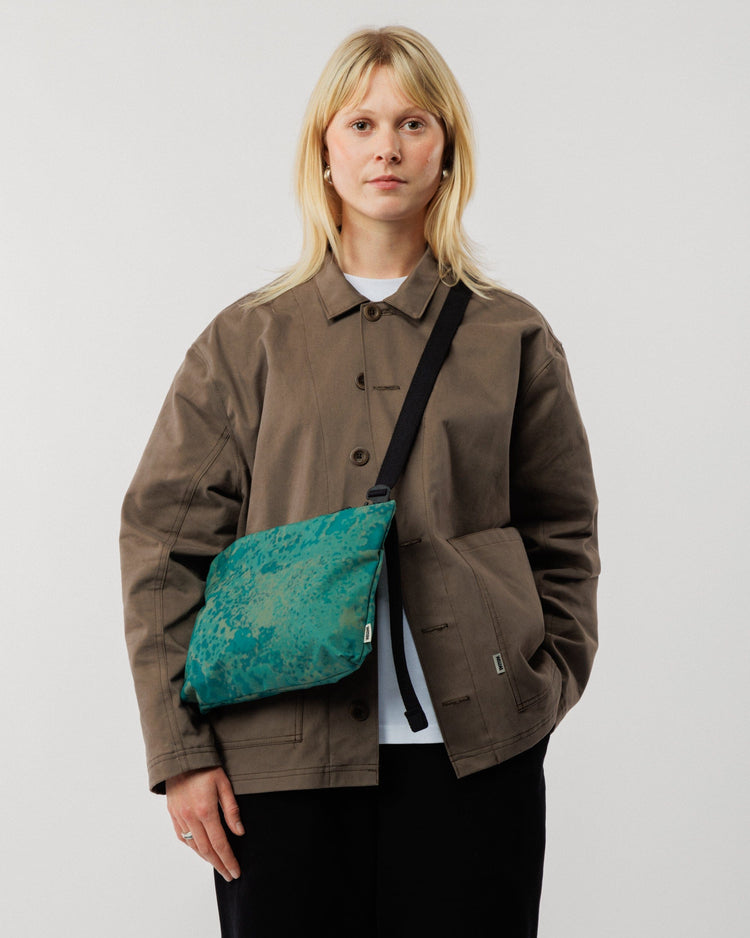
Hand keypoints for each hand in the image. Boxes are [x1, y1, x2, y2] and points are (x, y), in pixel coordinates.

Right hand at [166, 766, 243, 881]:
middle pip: (206, 849)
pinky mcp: (172, 814)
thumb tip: (239, 832)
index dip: (228, 859)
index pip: (220, 843)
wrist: (180, 756)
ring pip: (193, 845)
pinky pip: (182, 837)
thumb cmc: (205, 766)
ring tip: (217, 865)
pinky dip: (192, 847)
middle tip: (229, 875)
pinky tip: (200, 850)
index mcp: (205, 810)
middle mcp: (190, 817)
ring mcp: (179, 817)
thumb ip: (232, 809)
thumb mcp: (224, 783)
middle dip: (219, 864)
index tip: (236, 871)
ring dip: (206, 858)